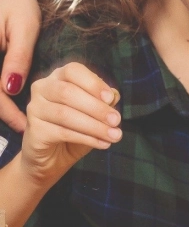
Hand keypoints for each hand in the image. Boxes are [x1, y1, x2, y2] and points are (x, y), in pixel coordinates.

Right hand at [0, 0, 43, 131]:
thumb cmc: (18, 3)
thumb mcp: (23, 27)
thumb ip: (18, 57)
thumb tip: (12, 89)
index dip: (7, 113)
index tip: (25, 127)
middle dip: (3, 114)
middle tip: (25, 130)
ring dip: (1, 106)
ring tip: (21, 121)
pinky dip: (1, 94)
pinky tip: (12, 102)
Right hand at [21, 62, 121, 188]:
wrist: (53, 156)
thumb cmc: (77, 127)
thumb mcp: (95, 112)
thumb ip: (104, 101)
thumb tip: (114, 96)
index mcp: (59, 77)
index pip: (73, 70)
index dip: (93, 83)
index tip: (111, 98)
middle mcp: (43, 88)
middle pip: (68, 92)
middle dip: (96, 107)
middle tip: (116, 120)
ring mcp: (35, 108)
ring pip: (65, 114)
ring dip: (94, 126)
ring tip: (114, 135)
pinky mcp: (33, 130)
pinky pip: (62, 132)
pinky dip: (86, 138)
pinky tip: (102, 143)